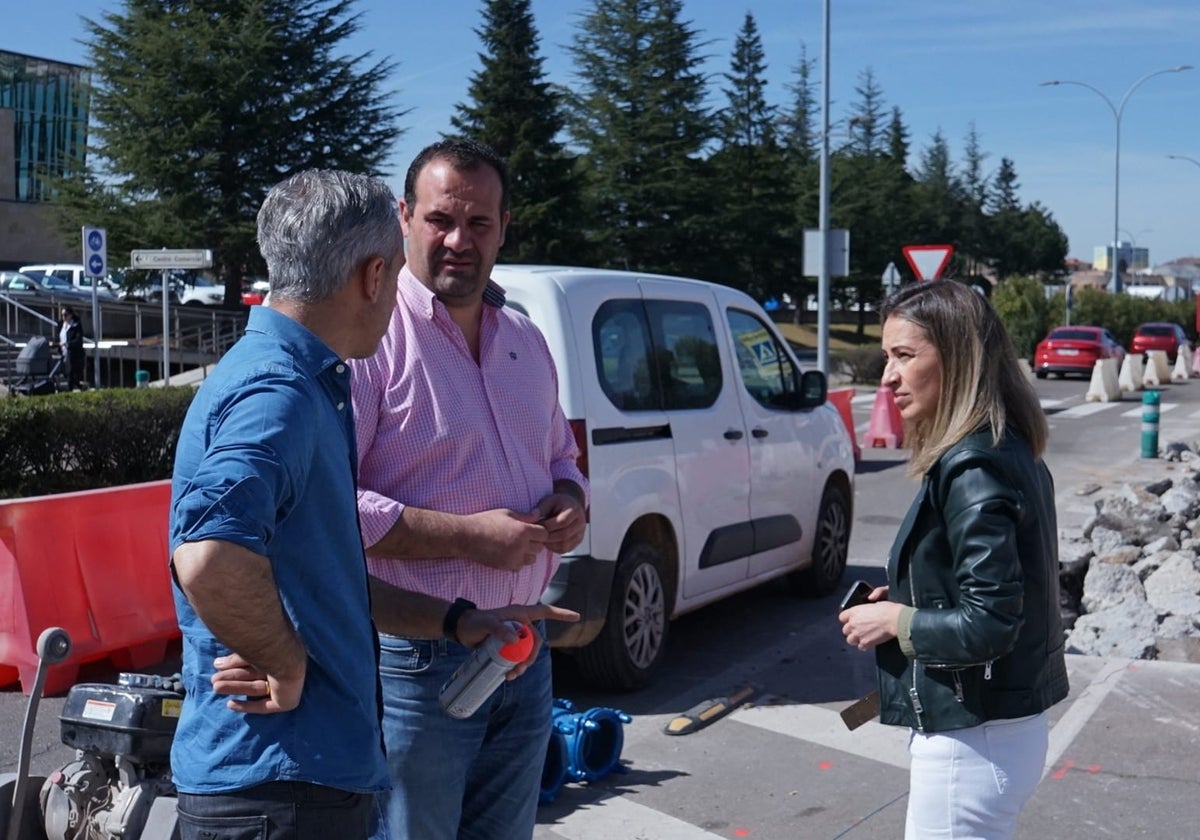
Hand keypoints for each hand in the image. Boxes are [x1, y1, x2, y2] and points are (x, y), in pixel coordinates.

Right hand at [211, 652, 304, 713]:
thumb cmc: (268, 648)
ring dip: (235, 688)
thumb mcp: (248, 652)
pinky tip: (231, 704)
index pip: (255, 661)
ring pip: (255, 688)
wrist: (284, 658)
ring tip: (215, 687)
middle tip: (214, 681)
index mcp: (280, 653)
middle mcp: (286, 668)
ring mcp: (288, 686)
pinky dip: (248, 706)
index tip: (218, 667)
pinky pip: (264, 706)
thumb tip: (216, 664)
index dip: (236, 666)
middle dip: (233, 678)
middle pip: (254, 676)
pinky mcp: (287, 702)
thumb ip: (234, 660)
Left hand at [455, 603, 579, 678]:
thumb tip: (514, 640)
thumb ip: (498, 629)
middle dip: (531, 656)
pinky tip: (508, 675)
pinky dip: (515, 666)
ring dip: (523, 664)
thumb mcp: (485, 624)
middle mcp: (520, 623)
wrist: (461, 629)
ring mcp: (514, 634)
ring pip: (527, 651)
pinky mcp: (506, 644)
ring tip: (511, 676)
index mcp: (519, 614)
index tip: (577, 617)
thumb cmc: (473, 623)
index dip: (561, 614)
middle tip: (520, 669)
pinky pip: (517, 656)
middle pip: (535, 641)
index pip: (544, 612)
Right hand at [464, 509, 549, 569]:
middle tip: (524, 536)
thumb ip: (524, 516)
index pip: (544, 534)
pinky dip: (518, 561)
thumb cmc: (485, 521)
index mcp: (523, 531)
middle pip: (540, 547)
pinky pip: (520, 566)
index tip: (532, 529)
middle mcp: (521, 546)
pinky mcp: (506, 567)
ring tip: (517, 545)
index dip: (539, 531)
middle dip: (535, 542)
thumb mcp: (506, 513)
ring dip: (528, 553)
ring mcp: (514, 558)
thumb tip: (537, 516)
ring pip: (532, 559)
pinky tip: (509, 553)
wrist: (467, 537)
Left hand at [531, 492, 585, 553]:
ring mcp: (580, 534)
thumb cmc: (557, 503)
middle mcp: (580, 523)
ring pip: (564, 544)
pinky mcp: (577, 542)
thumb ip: (541, 509)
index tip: (536, 525)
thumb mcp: (549, 501)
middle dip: (547, 536)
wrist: (570, 506)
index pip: (562, 522)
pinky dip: (554, 548)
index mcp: (574, 511)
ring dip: (550, 543)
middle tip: (536, 535)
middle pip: (564, 535)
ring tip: (541, 537)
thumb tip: (532, 517)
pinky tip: (547, 541)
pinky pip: (565, 549)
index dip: (547, 526)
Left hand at [839, 587, 902, 651]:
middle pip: (845, 630)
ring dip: (856, 639)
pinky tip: (869, 641)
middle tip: (859, 629)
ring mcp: (858, 634)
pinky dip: (864, 646)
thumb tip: (871, 597)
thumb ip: (874, 594)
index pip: (842, 617)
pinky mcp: (865, 643)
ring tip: (863, 637)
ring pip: (850, 640)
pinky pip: (860, 647)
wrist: (896, 621)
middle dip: (851, 630)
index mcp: (854, 611)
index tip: (852, 620)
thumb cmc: (889, 609)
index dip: (847, 619)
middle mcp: (853, 623)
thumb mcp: (881, 596)